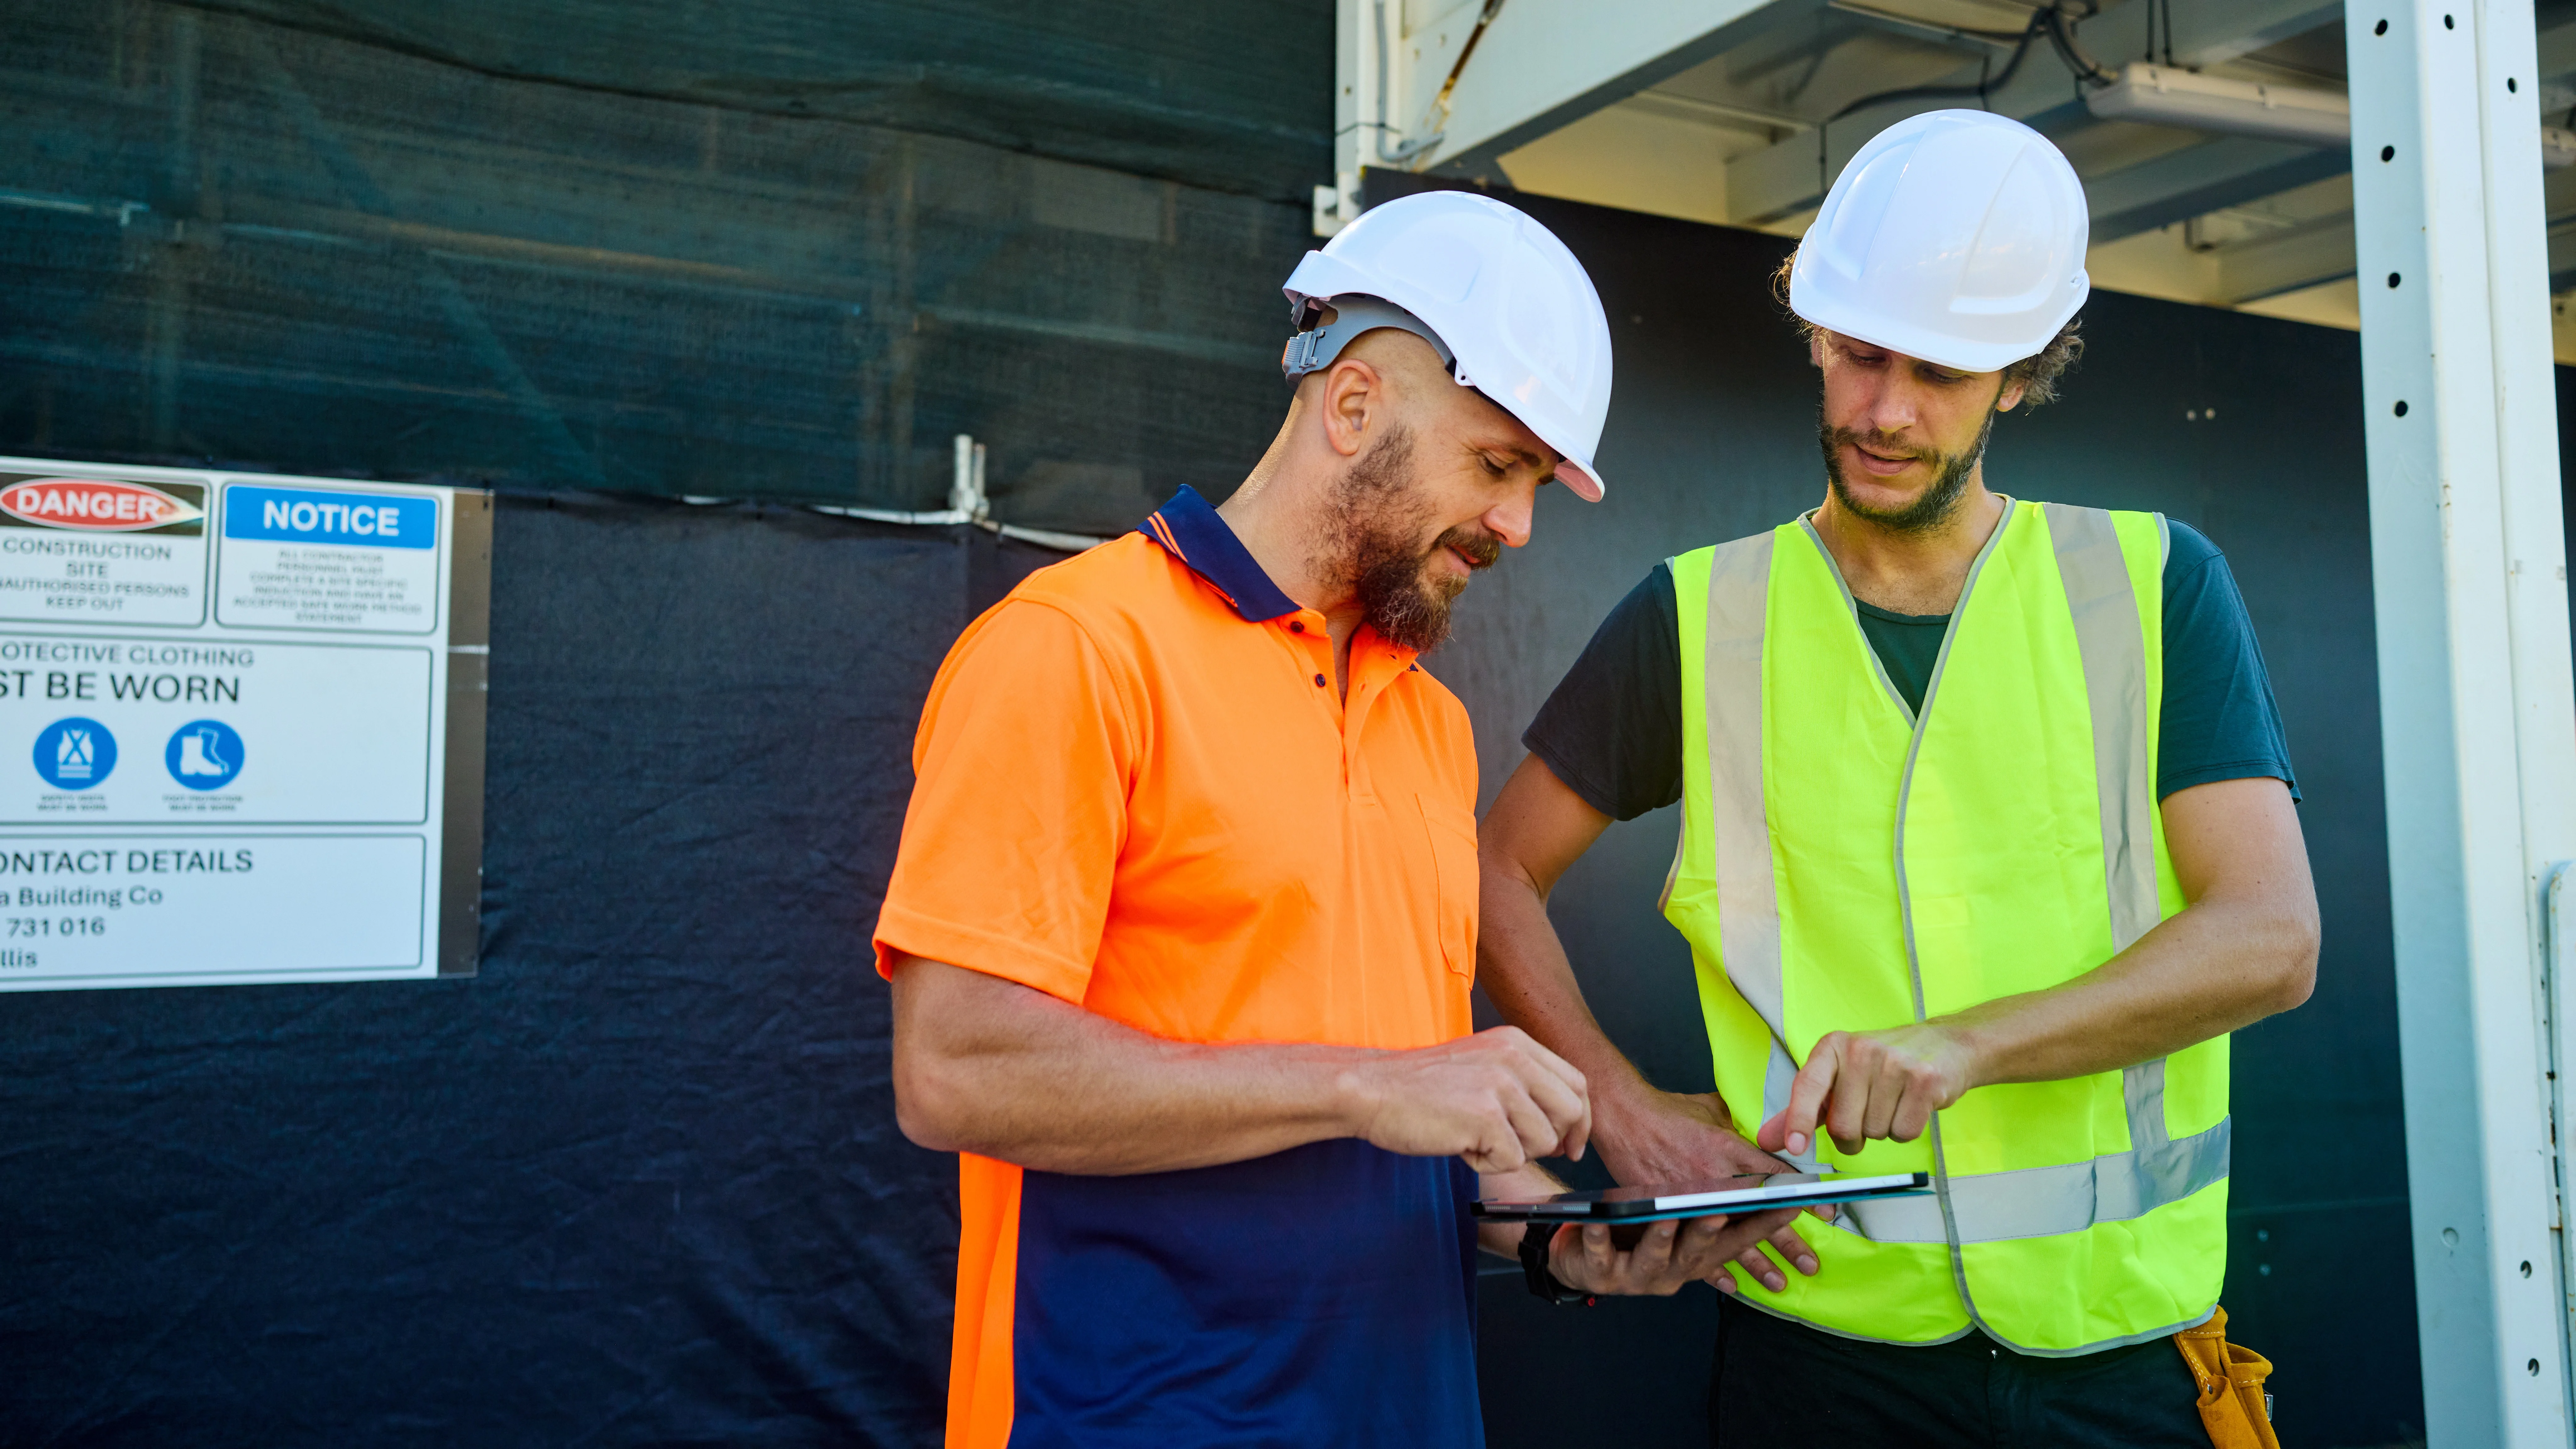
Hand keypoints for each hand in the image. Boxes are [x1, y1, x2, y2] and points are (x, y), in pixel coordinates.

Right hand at [1344, 1026, 1589, 1172]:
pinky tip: (1459, 1145)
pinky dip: (1486, 1163)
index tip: (1571, 1144)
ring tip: (1473, 1137)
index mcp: (1516, 1042)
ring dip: (1510, 1152)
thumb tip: (1565, 1132)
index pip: (1576, 1082)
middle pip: (1571, 1112)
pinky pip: (1512, 1159)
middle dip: (1553, 1141)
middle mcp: (1514, 1058)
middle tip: (1517, 1148)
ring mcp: (1501, 1085)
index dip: (1580, 1120)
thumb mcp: (1481, 1067)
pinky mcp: (1485, 1115)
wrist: (1371, 1089)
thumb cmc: (1422, 1088)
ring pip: (1544, 1141)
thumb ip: (1523, 1085)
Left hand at [1543, 1209, 1803, 1297]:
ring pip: (1654, 1256)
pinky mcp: (1601, 1272)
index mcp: (1698, 1252)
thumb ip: (1717, 1193)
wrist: (1580, 1259)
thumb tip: (1759, 1156)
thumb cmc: (1637, 1224)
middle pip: (1701, 1251)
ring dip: (1662, 1238)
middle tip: (1721, 1214)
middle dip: (1712, 1232)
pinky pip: (1600, 1254)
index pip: (1739, 1238)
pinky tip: (1597, 1222)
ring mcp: (1639, 1276)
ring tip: (1665, 1219)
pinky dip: (1599, 1238)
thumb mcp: (1683, 1213)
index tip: (1794, 1207)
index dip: (1767, 1224)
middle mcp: (1675, 1271)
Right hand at [1597, 1086, 1822, 1293]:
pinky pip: (1693, 1246)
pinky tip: (1732, 1285)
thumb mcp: (1713, 1108)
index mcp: (1730, 1150)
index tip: (1827, 1214)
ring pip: (1732, 1239)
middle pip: (1760, 1217)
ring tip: (1780, 1284)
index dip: (1804, 1197)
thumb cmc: (1669, 1111)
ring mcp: (1694, 1201)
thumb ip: (1741, 1125)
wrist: (1622, 1118)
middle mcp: (1716, 1179)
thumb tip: (1767, 1132)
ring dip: (1758, 1265)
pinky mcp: (1671, 1213)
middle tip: (1811, 1264)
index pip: (1777, 1178)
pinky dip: (1713, 1269)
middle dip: (1789, 1243)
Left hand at [1755, 1023, 1976, 1157]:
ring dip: (1882, 1130)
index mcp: (1832, 1047)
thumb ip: (1801, 1110)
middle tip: (1866, 1116)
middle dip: (1853, 1136)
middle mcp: (1860, 1050)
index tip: (1793, 1147)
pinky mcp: (1925, 1080)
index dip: (1798, 1119)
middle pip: (1843, 1126)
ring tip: (1893, 1102)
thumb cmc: (1884, 1065)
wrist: (1946, 1044)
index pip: (1807, 1086)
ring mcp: (1895, 1064)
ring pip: (1875, 1133)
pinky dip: (1906, 1130)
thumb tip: (1766, 1140)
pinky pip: (1904, 1133)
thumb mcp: (1838, 1077)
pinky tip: (1911, 1105)